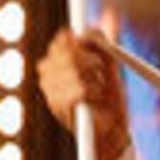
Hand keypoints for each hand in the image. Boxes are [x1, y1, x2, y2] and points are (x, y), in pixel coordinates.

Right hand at [39, 27, 134, 159]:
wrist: (111, 127)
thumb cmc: (109, 94)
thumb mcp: (109, 63)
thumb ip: (99, 43)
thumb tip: (86, 32)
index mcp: (58, 57)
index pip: (65, 38)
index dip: (84, 42)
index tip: (98, 51)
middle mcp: (48, 70)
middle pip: (69, 52)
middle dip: (91, 61)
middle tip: (100, 74)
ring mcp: (49, 87)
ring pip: (74, 70)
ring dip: (93, 80)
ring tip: (97, 90)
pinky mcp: (57, 104)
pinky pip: (77, 90)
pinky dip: (90, 94)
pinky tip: (91, 99)